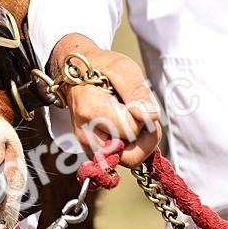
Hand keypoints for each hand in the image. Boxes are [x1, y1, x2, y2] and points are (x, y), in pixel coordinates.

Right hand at [51, 33, 161, 167]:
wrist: (77, 73)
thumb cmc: (101, 68)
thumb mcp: (123, 68)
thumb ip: (137, 92)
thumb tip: (150, 116)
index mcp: (91, 110)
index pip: (132, 129)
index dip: (143, 117)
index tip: (136, 101)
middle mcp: (85, 133)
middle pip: (130, 156)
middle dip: (144, 137)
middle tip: (140, 115)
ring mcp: (87, 145)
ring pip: (127, 160)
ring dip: (139, 143)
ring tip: (133, 119)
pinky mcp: (92, 151)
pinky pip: (120, 159)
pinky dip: (129, 146)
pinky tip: (126, 127)